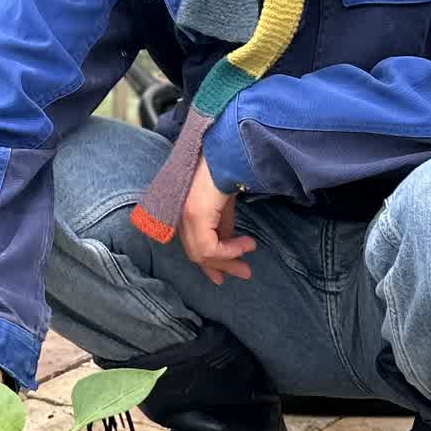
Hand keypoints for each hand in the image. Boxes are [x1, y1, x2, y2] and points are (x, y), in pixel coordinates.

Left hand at [178, 159, 255, 283]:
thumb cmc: (226, 172)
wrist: (229, 153)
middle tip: (244, 273)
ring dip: (229, 258)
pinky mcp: (195, 214)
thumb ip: (222, 226)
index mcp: (185, 213)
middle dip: (222, 266)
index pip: (192, 246)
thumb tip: (229, 246)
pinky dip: (229, 250)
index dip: (209, 264)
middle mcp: (181, 215)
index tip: (222, 277)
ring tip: (249, 251)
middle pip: (196, 253)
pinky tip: (245, 244)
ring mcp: (186, 214)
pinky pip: (209, 247)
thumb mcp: (224, 206)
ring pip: (202, 253)